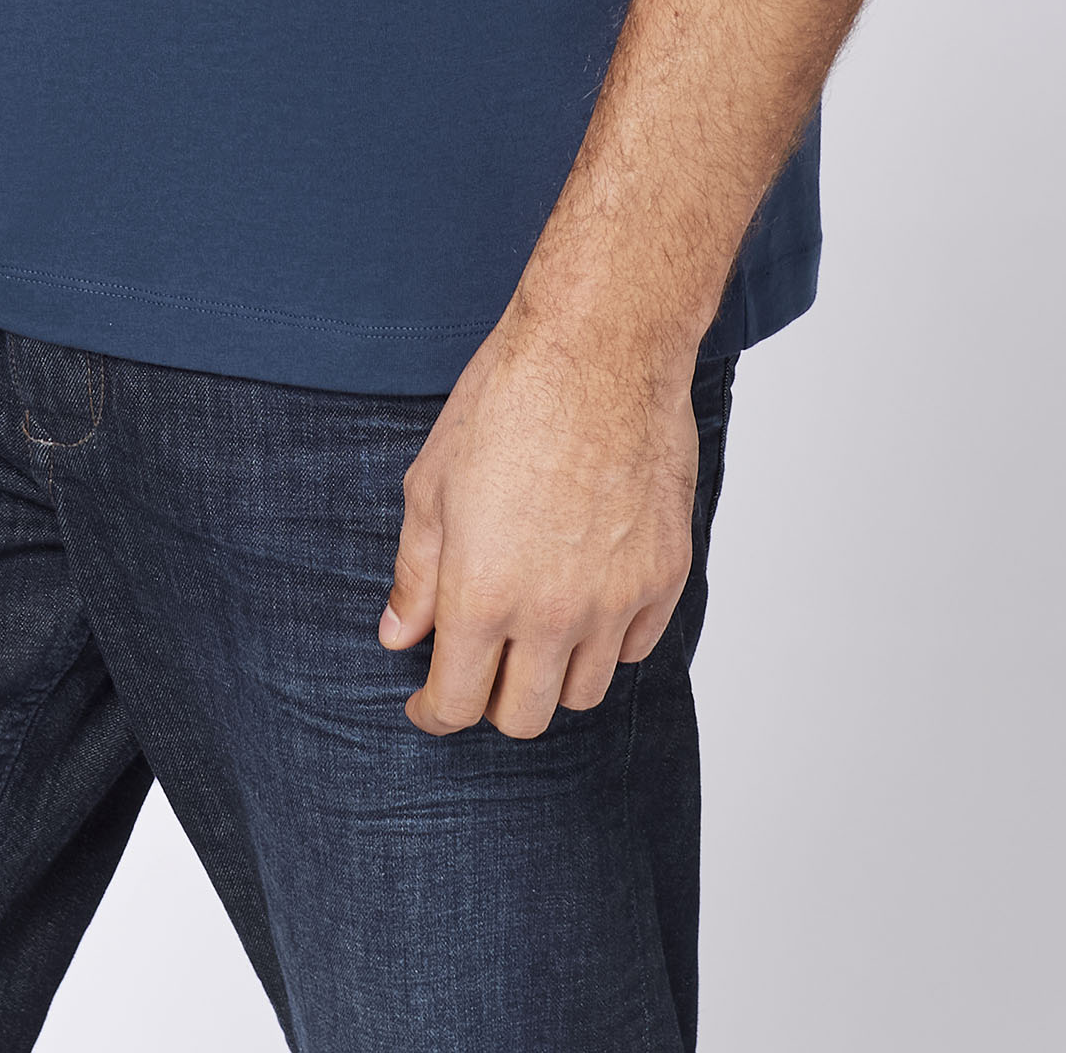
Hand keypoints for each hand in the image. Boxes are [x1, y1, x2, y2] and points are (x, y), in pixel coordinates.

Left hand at [378, 295, 698, 736]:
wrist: (600, 348)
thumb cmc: (509, 400)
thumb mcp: (432, 482)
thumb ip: (416, 573)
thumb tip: (400, 637)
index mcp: (483, 595)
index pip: (457, 704)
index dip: (432, 712)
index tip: (427, 702)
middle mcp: (553, 614)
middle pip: (524, 717)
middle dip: (492, 701)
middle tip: (481, 664)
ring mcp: (616, 599)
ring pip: (584, 690)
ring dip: (552, 673)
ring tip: (533, 626)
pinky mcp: (665, 575)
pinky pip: (635, 646)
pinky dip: (607, 639)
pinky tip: (584, 596)